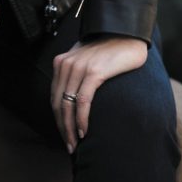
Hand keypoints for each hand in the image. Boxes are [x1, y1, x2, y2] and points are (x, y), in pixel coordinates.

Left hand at [51, 36, 148, 151]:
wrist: (127, 34)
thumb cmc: (109, 50)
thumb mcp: (86, 59)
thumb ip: (76, 74)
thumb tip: (73, 99)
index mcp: (62, 62)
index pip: (55, 97)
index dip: (58, 119)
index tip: (65, 135)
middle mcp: (66, 64)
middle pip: (58, 104)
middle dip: (62, 128)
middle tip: (69, 146)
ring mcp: (79, 68)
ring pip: (68, 105)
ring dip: (70, 128)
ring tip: (75, 144)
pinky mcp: (93, 72)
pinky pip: (83, 101)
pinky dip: (82, 119)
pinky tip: (84, 131)